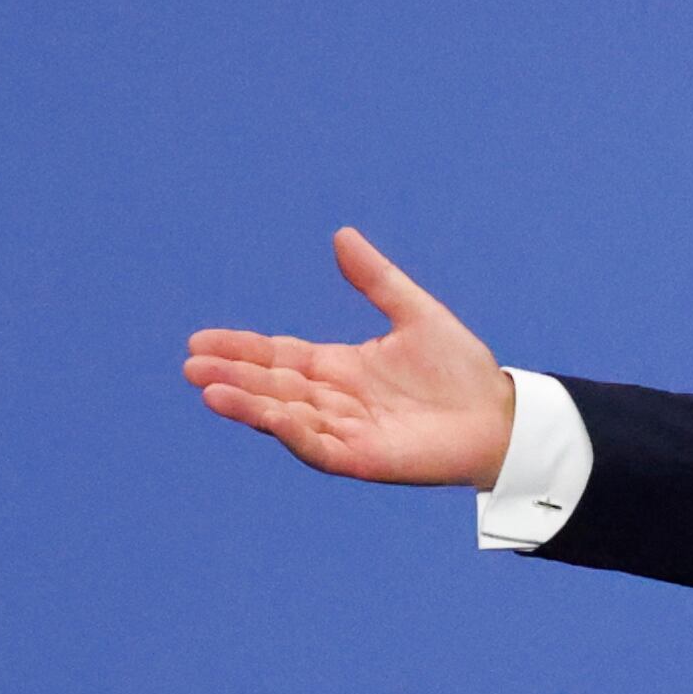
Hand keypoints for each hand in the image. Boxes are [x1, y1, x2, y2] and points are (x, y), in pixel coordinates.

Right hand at [185, 228, 517, 486]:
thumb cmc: (462, 371)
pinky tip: (271, 419)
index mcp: (339, 367)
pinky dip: (294, 434)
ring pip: (287, 417)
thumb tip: (342, 235)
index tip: (199, 341)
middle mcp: (335, 400)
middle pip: (273, 386)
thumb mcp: (415, 313)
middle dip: (232, 377)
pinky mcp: (364, 459)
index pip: (278, 356)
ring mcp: (346, 432)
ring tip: (210, 391)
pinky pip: (320, 448)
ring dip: (250, 406)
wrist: (501, 418)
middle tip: (191, 367)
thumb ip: (377, 279)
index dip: (240, 349)